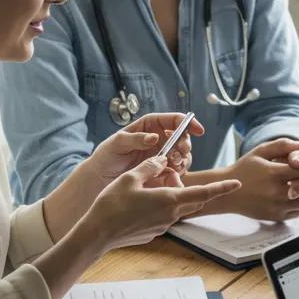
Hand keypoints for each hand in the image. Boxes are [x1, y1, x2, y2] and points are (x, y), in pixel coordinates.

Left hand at [88, 112, 204, 186]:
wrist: (100, 179)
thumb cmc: (106, 157)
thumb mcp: (116, 144)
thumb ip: (135, 138)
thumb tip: (154, 137)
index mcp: (150, 126)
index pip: (174, 120)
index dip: (188, 123)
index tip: (198, 130)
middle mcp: (159, 139)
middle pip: (183, 138)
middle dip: (186, 145)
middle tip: (180, 153)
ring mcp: (162, 155)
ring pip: (183, 155)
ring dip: (183, 160)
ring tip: (174, 165)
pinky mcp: (162, 171)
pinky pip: (177, 170)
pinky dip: (178, 172)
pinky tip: (171, 174)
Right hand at [90, 156, 240, 249]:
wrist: (97, 234)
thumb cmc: (112, 204)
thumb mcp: (131, 178)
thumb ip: (151, 167)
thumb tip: (163, 161)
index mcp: (169, 199)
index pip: (203, 192)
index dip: (222, 188)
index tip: (236, 183)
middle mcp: (171, 215)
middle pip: (191, 198)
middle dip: (186, 185)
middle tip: (167, 175)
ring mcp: (163, 226)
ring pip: (177, 207)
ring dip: (171, 195)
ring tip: (147, 188)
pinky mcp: (154, 233)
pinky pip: (164, 216)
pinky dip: (159, 206)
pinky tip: (138, 204)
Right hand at [219, 139, 298, 220]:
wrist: (227, 193)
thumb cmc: (244, 169)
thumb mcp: (259, 152)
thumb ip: (280, 146)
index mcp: (274, 173)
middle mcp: (277, 191)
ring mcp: (276, 206)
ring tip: (297, 187)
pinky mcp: (274, 217)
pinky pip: (297, 213)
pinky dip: (297, 205)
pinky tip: (288, 197)